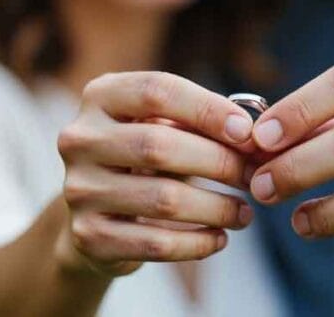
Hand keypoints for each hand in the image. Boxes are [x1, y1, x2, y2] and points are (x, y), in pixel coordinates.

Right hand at [57, 71, 256, 275]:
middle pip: (159, 144)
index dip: (207, 109)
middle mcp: (80, 138)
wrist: (97, 215)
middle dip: (219, 162)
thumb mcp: (163, 127)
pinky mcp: (88, 235)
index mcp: (99, 96)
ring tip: (244, 212)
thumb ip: (200, 123)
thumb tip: (251, 135)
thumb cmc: (145, 159)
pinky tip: (219, 238)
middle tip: (254, 176)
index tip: (247, 132)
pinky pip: (155, 243)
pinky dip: (197, 243)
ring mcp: (79, 188)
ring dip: (216, 207)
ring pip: (163, 198)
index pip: (156, 90)